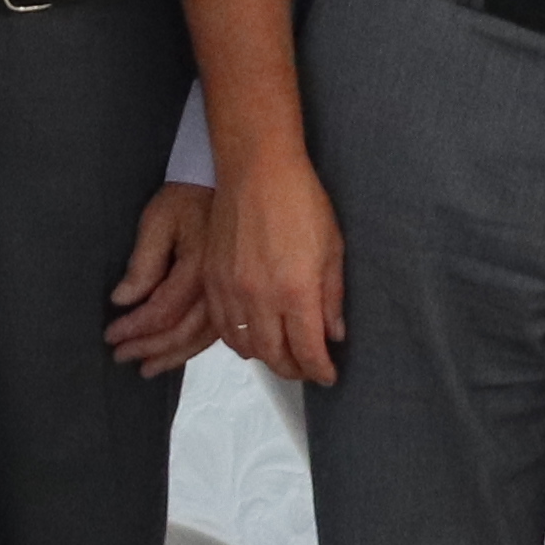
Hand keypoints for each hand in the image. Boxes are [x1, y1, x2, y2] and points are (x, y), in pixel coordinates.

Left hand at [106, 183, 219, 373]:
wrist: (228, 187)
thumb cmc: (187, 199)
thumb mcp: (159, 221)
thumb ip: (143, 264)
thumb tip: (123, 299)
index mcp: (198, 270)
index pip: (162, 311)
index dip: (135, 328)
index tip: (111, 335)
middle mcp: (217, 290)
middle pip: (182, 333)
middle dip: (149, 348)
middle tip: (121, 356)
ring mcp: (229, 296)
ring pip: (200, 339)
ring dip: (171, 356)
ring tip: (147, 367)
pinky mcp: (232, 297)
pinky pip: (213, 332)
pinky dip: (191, 347)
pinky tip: (176, 353)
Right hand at [207, 157, 345, 386]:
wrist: (256, 169)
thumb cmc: (301, 201)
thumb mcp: (332, 248)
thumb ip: (332, 297)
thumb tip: (333, 335)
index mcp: (296, 291)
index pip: (307, 351)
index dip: (320, 370)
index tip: (328, 375)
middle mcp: (261, 298)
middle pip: (274, 356)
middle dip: (294, 370)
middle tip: (306, 368)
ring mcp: (231, 290)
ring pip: (245, 346)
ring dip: (265, 357)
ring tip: (280, 353)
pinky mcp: (211, 279)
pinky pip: (221, 326)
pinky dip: (237, 340)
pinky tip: (251, 335)